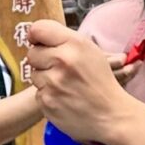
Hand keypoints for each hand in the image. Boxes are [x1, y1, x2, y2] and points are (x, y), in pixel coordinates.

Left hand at [26, 20, 134, 142]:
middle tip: (57, 68)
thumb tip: (36, 34)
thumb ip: (65, 40)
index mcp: (75, 44)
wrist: (112, 115)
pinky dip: (48, 96)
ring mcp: (53, 83)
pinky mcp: (47, 102)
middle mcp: (62, 60)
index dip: (36, 35)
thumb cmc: (101, 81)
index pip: (39, 29)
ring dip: (45, 79)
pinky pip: (38, 93)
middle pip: (32, 53)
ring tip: (64, 85)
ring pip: (34, 74)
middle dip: (42, 60)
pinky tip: (63, 98)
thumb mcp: (90, 51)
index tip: (37, 41)